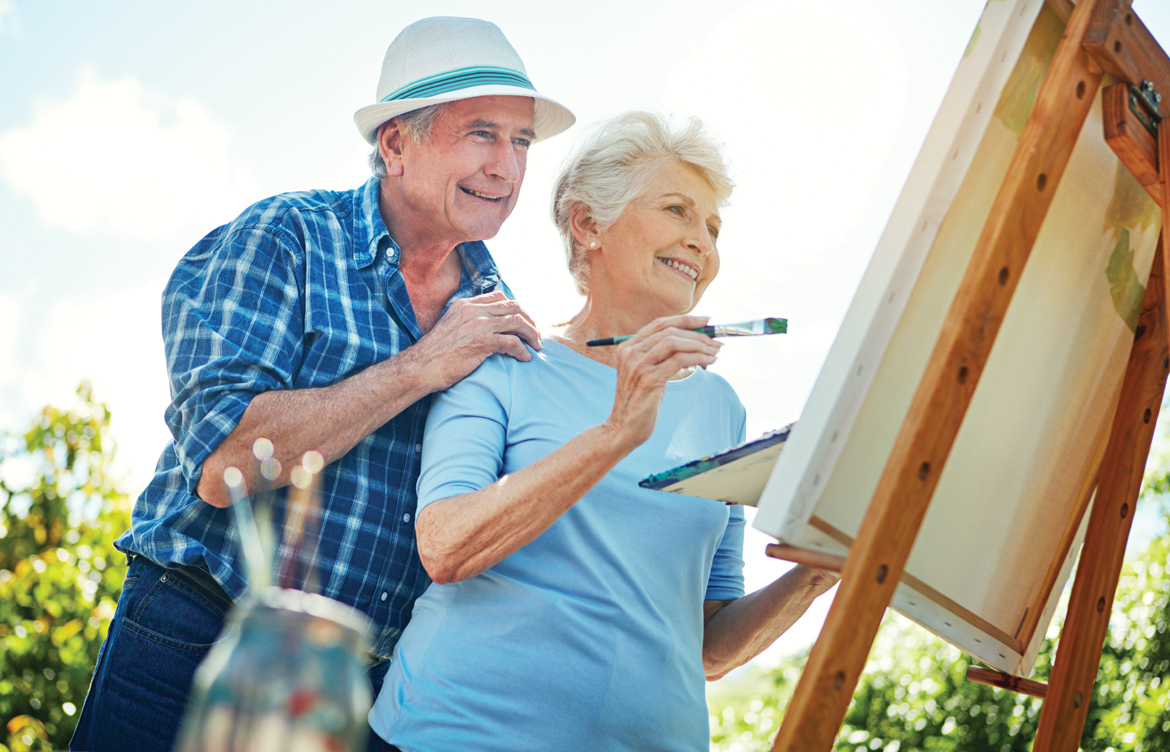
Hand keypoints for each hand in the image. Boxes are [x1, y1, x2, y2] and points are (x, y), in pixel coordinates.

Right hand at [410, 292, 541, 392]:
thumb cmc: (435, 353)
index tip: (523, 320)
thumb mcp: (450, 326)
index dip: (516, 308)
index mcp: (466, 304)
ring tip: (536, 346)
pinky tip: (525, 358)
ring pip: (517, 322)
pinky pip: (513, 342)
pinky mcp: (482, 342)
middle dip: (529, 320)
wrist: (421, 367)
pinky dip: (523, 351)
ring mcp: (478, 325)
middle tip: (535, 334)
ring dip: (531, 334)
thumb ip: (467, 320)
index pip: (499, 297)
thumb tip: (486, 325)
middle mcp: (473, 310)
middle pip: (513, 306)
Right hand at [603, 315, 720, 450]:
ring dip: (700, 345)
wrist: (623, 428)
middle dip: (698, 334)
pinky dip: (698, 358)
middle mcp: (630, 352)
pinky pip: (679, 360)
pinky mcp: (649, 380)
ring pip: (675, 343)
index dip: (685, 320)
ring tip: (715, 352)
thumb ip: (659, 356)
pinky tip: (708, 362)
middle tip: (716, 342)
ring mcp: (638, 365)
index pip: (660, 324)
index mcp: (627, 347)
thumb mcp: (644, 373)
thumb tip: (693, 341)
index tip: (706, 321)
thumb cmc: (639, 402)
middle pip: (670, 331)